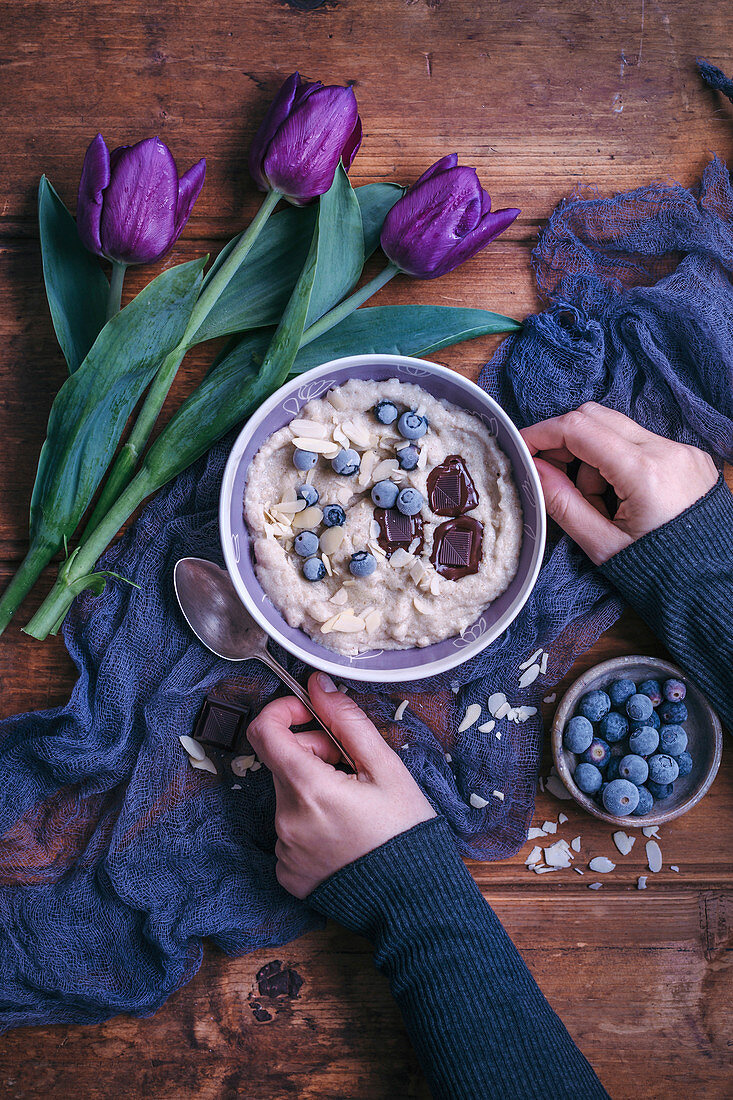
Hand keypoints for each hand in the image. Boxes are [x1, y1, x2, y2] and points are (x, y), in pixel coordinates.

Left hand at [246, 673, 435, 897]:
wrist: (412, 899)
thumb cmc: (405, 832)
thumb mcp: (386, 767)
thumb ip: (347, 720)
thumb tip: (317, 685)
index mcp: (309, 789)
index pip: (264, 732)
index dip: (282, 712)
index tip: (307, 713)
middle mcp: (287, 820)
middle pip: (281, 763)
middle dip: (312, 750)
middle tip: (350, 764)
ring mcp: (284, 850)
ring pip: (287, 795)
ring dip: (312, 786)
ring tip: (353, 801)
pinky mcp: (287, 872)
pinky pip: (289, 829)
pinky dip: (311, 820)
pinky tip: (343, 830)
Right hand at [521, 403, 717, 564]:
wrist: (711, 586)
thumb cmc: (660, 573)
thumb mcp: (602, 544)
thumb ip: (562, 503)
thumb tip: (534, 469)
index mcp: (644, 472)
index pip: (580, 429)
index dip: (543, 433)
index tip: (522, 446)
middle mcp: (667, 450)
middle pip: (597, 417)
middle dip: (566, 441)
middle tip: (551, 473)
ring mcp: (682, 450)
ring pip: (617, 429)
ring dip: (593, 456)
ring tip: (598, 502)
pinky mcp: (688, 457)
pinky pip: (640, 442)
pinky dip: (618, 462)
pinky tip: (620, 497)